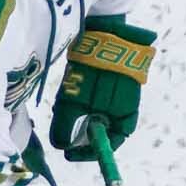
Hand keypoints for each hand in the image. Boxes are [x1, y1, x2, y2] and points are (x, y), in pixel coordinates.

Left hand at [49, 20, 155, 160]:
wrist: (106, 32)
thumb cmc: (94, 71)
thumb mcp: (74, 103)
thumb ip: (64, 127)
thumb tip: (59, 146)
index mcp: (125, 119)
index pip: (108, 146)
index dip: (87, 153)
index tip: (68, 154)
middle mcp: (126, 109)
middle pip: (101, 131)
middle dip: (79, 132)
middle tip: (61, 130)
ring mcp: (120, 93)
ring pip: (96, 113)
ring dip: (79, 114)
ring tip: (64, 105)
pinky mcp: (113, 79)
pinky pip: (96, 98)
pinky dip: (82, 100)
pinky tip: (71, 89)